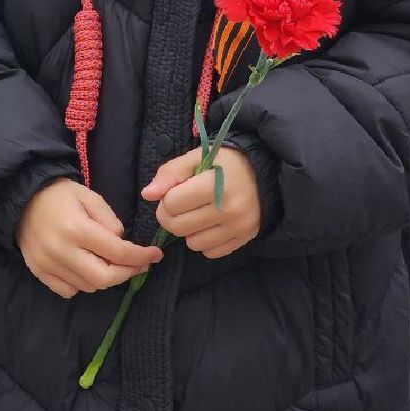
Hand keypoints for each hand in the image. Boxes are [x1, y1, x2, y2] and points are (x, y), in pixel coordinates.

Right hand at [16, 178, 162, 298]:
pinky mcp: (39, 271)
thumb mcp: (89, 197)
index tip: (155, 255)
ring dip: (105, 277)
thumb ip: (110, 220)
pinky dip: (81, 283)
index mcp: (76, 228)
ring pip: (89, 286)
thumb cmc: (59, 195)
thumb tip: (122, 244)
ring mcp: (48, 264)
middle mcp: (61, 250)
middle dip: (127, 273)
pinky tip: (83, 267)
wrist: (21, 198)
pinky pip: (69, 291)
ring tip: (107, 261)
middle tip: (136, 265)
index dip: (141, 256)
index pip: (118, 252)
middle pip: (105, 278)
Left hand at [143, 147, 260, 259]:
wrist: (262, 173)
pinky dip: (204, 242)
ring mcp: (239, 228)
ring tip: (196, 213)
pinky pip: (211, 253)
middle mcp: (229, 210)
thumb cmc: (223, 163)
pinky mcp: (245, 239)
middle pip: (178, 226)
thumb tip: (147, 195)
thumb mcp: (195, 158)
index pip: (171, 204)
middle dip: (170, 216)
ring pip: (192, 244)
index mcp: (215, 185)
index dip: (166, 198)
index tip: (174, 191)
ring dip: (187, 230)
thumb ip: (169, 173)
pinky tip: (209, 225)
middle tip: (179, 205)